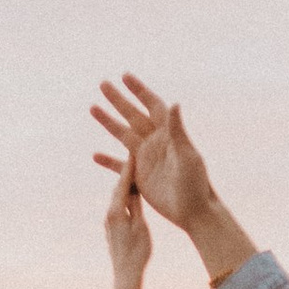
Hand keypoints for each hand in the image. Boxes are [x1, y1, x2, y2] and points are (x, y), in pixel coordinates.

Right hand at [92, 73, 213, 233]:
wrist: (194, 211)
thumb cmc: (196, 183)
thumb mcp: (187, 155)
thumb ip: (177, 130)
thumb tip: (174, 103)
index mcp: (168, 134)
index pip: (152, 106)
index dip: (139, 90)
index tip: (125, 76)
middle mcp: (155, 143)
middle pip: (133, 115)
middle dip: (119, 100)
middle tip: (103, 84)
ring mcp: (146, 159)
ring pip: (122, 135)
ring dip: (108, 122)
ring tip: (93, 107)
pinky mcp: (139, 177)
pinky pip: (119, 166)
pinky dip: (108, 161)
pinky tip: (95, 155)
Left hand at [103, 157, 151, 286]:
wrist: (125, 274)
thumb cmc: (137, 252)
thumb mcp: (140, 226)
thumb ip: (136, 207)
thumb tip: (132, 189)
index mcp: (116, 211)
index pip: (122, 183)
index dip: (129, 167)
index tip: (134, 152)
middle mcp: (109, 214)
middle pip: (118, 188)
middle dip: (126, 172)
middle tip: (134, 156)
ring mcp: (109, 222)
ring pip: (117, 197)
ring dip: (125, 185)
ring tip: (134, 172)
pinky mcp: (112, 228)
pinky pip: (118, 207)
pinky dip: (124, 197)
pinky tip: (131, 195)